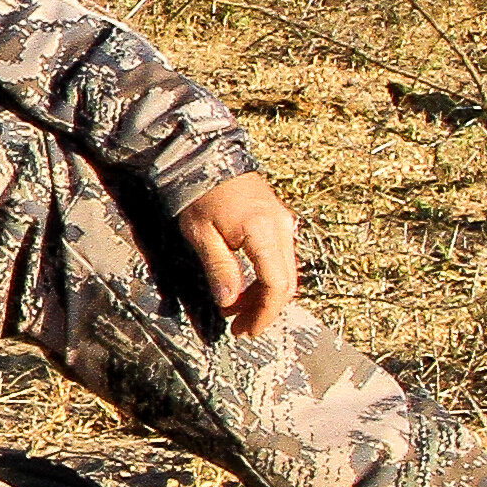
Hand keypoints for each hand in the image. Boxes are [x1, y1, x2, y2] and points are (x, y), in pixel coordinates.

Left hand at [176, 171, 303, 339]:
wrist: (208, 156)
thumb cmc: (199, 193)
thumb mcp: (200, 233)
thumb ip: (218, 268)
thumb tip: (229, 303)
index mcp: (264, 231)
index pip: (276, 285)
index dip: (263, 313)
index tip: (246, 331)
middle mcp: (283, 227)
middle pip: (286, 283)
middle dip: (265, 310)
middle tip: (240, 327)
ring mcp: (285, 223)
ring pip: (286, 272)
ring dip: (265, 296)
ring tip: (238, 311)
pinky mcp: (279, 221)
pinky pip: (281, 259)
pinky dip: (266, 278)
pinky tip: (245, 288)